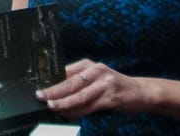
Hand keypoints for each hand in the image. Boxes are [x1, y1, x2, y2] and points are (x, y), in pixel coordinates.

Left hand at [35, 59, 151, 117]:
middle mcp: (96, 71)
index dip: (51, 80)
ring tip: (52, 106)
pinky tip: (69, 114)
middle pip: (70, 82)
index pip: (65, 72)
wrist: (141, 92)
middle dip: (53, 91)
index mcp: (89, 65)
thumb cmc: (114, 86)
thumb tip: (55, 94)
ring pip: (79, 95)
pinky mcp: (111, 97)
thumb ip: (78, 83)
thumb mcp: (95, 78)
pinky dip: (78, 111)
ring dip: (64, 102)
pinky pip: (90, 106)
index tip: (39, 87)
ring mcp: (104, 84)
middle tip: (40, 96)